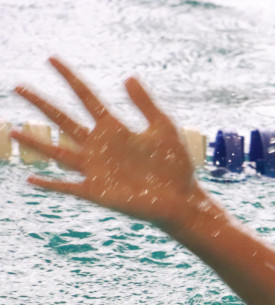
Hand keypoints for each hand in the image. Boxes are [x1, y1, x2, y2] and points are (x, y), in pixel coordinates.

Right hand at [12, 56, 203, 230]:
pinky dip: (49, 184)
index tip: (51, 59)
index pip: (86, 97)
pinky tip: (30, 181)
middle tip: (18, 87)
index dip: (69, 77)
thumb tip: (127, 76)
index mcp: (115, 128)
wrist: (182, 199)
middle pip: (64, 120)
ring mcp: (95, 168)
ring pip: (58, 152)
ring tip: (13, 131)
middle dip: (41, 104)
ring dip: (35, 143)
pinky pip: (67, 187)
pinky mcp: (96, 191)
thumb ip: (145, 104)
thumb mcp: (163, 128)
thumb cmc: (175, 165)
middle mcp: (100, 146)